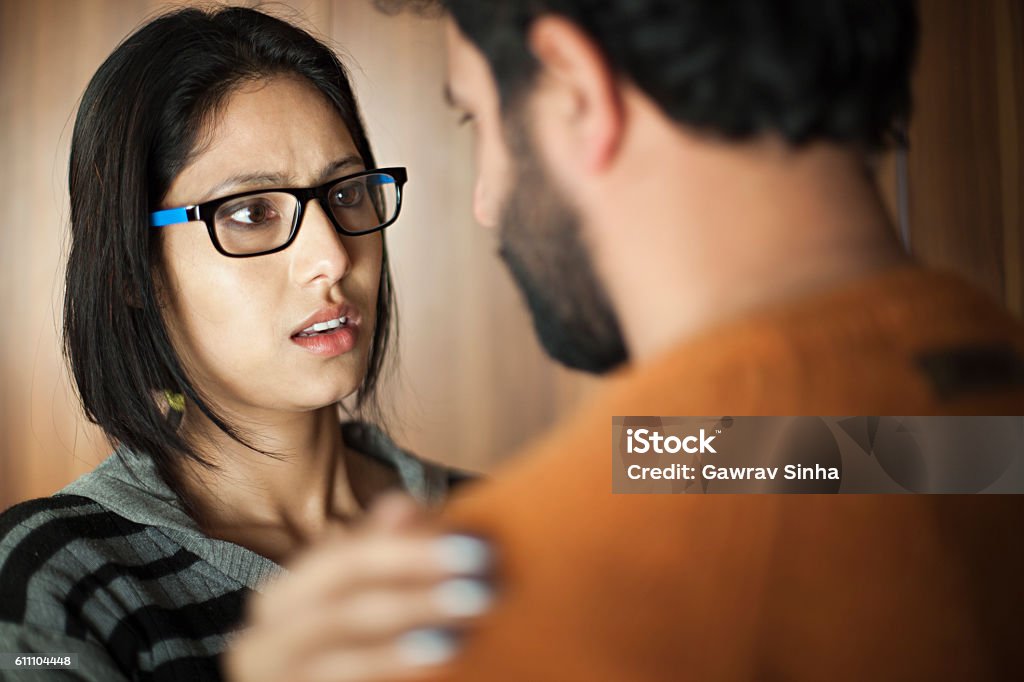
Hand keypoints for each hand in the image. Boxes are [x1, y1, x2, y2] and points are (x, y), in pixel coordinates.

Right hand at [223, 494, 492, 681]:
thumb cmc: (338, 635)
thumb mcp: (353, 587)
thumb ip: (382, 546)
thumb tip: (403, 504)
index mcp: (285, 597)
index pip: (345, 562)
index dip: (409, 553)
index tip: (474, 549)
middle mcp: (269, 641)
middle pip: (344, 614)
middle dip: (415, 602)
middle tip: (481, 593)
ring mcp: (284, 680)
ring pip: (341, 663)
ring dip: (402, 651)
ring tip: (456, 640)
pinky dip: (389, 681)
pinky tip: (434, 675)